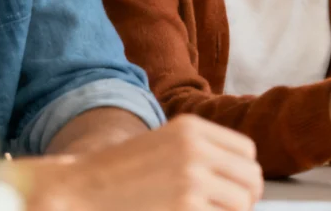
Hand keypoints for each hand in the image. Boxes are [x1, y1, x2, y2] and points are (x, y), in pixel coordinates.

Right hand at [35, 114, 263, 210]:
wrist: (79, 188)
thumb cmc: (120, 173)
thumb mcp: (165, 144)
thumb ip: (203, 151)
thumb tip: (244, 177)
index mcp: (193, 128)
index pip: (247, 152)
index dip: (244, 174)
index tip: (233, 188)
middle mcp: (197, 149)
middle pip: (251, 178)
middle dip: (246, 198)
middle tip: (229, 209)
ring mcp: (192, 179)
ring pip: (242, 203)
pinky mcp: (185, 207)